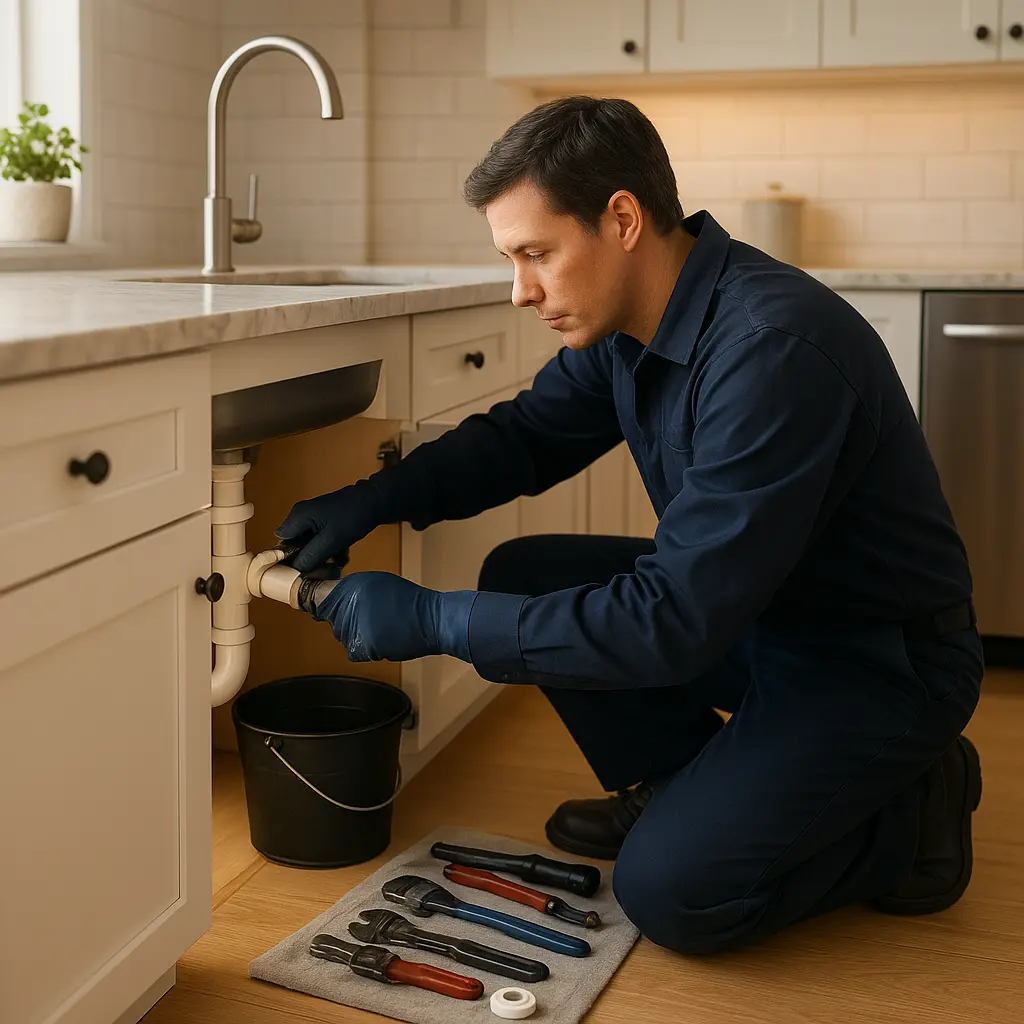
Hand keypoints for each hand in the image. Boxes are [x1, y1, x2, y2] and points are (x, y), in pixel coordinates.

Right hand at [275, 479, 384, 572]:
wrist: (376, 501)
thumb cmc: (353, 516)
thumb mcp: (331, 541)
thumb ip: (310, 556)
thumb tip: (295, 570)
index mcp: (298, 517)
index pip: (282, 544)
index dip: (290, 560)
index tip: (303, 571)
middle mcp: (302, 516)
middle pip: (296, 546)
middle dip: (310, 559)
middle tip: (324, 568)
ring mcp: (314, 518)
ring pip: (310, 544)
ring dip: (323, 555)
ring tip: (338, 561)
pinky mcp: (325, 521)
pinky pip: (321, 539)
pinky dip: (331, 548)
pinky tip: (343, 554)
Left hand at [310, 571, 475, 662]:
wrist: (430, 620)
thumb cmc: (406, 598)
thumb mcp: (373, 582)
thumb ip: (346, 588)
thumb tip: (322, 595)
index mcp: (346, 588)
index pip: (311, 596)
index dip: (306, 597)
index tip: (304, 597)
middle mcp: (344, 608)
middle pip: (328, 616)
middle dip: (340, 614)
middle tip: (365, 610)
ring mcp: (351, 630)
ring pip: (341, 632)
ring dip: (353, 629)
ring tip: (378, 622)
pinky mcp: (360, 649)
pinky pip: (353, 648)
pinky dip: (364, 645)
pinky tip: (381, 636)